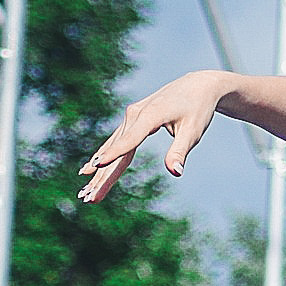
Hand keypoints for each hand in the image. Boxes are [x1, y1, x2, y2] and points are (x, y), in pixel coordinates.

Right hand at [78, 70, 229, 202]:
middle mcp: (136, 113)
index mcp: (150, 115)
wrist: (198, 86)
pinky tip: (91, 170)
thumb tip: (175, 172)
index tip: (96, 165)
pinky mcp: (132, 119)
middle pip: (117, 149)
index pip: (129, 139)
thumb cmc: (198, 109)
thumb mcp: (193, 131)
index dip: (114, 153)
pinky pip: (117, 141)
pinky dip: (105, 157)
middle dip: (102, 175)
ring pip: (113, 147)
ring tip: (86, 193)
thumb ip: (180, 151)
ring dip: (99, 171)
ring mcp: (132, 115)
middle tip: (89, 198)